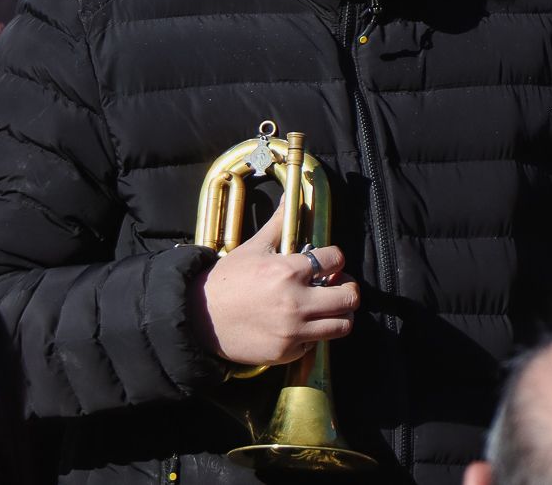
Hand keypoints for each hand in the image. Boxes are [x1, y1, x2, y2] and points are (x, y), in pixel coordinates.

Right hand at [191, 198, 358, 367]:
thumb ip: (277, 224)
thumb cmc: (227, 281)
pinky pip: (317, 344)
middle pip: (349, 296)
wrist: (201, 318)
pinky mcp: (288, 352)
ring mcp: (294, 330)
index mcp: (289, 271)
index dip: (335, 258)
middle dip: (349, 288)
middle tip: (339, 287)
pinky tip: (301, 326)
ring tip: (329, 309)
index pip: (335, 259)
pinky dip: (314, 335)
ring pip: (343, 325)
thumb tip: (288, 198)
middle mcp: (296, 302)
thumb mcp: (253, 248)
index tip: (329, 263)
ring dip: (340, 314)